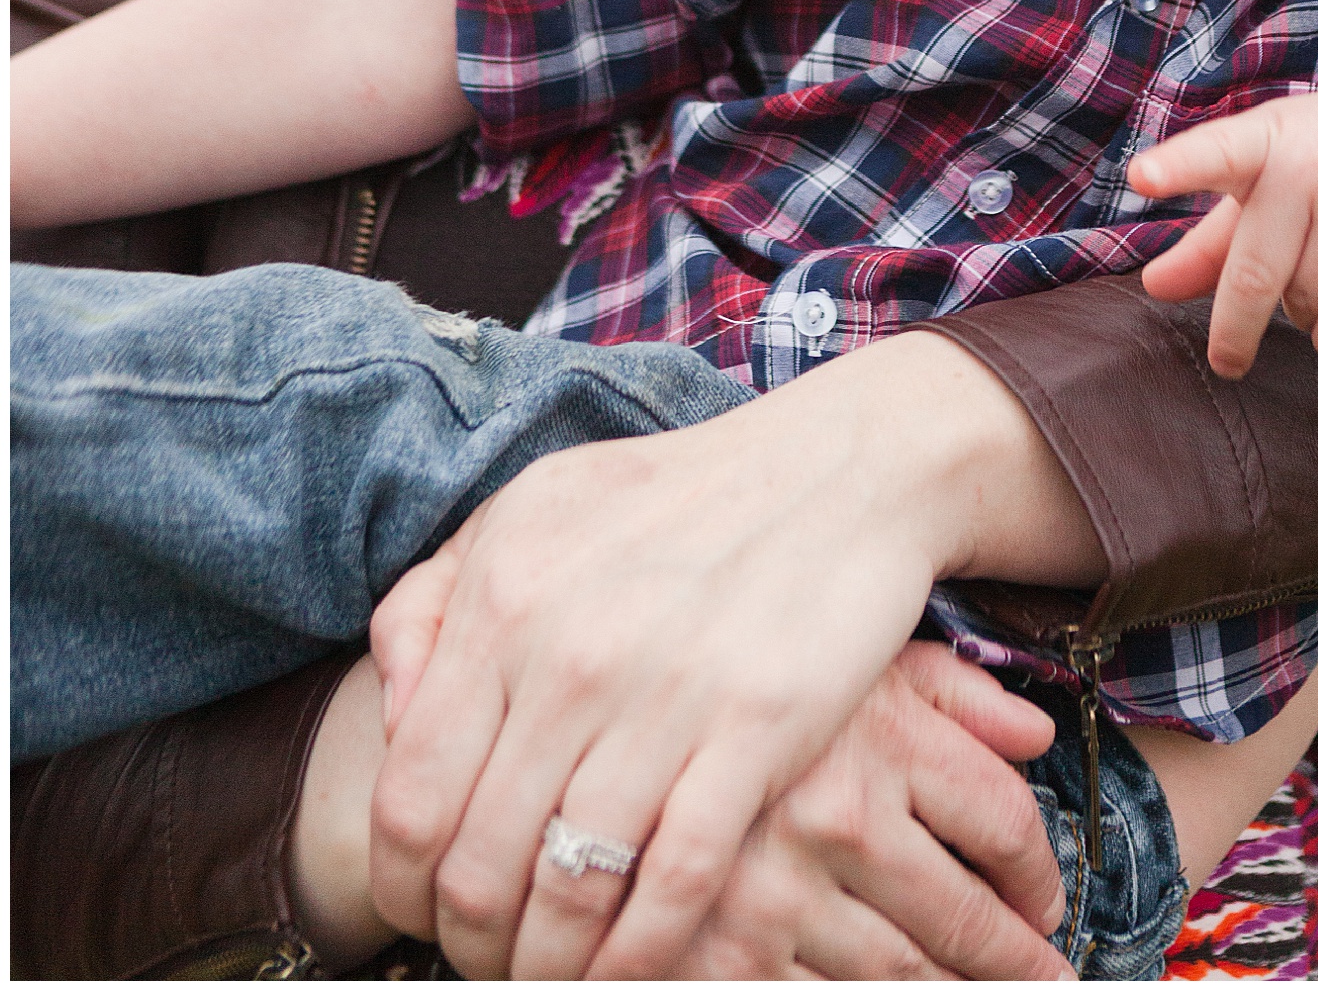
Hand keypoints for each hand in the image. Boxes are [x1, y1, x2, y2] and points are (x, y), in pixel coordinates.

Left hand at [365, 332, 1098, 979]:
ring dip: (548, 966)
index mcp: (504, 597)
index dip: (401, 887)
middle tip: (493, 954)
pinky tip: (626, 971)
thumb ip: (434, 604)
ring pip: (568, 895)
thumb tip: (389, 718)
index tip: (424, 912)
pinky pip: (675, 888)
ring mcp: (667, 694)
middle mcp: (571, 651)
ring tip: (553, 972)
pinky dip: (638, 957)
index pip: (407, 799)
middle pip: (478, 868)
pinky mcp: (758, 730)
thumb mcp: (529, 513)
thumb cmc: (672, 499)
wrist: (839, 466)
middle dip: (472, 943)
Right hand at [673, 644, 1070, 979]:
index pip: (999, 819)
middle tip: (1044, 982)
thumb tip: (1033, 728)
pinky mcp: (715, 957)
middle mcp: (835, 812)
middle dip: (1011, 962)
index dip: (1034, 876)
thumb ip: (940, 688)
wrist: (561, 707)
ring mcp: (774, 894)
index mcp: (876, 728)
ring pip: (897, 977)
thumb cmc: (722, 667)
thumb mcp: (834, 650)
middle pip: (960, 918)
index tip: (1044, 905)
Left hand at [1129, 79, 1317, 375]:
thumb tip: (1152, 287)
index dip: (1178, 167)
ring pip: (1298, 305)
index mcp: (1270, 138)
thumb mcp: (1277, 171)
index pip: (1216, 151)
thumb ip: (1212, 234)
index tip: (1140, 176)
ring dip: (1301, 311)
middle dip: (1234, 331)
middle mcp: (1311, 168)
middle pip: (1250, 277)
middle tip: (1227, 361)